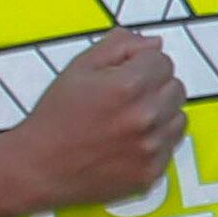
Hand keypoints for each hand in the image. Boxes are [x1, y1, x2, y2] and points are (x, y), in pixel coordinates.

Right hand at [4, 29, 188, 213]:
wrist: (39, 166)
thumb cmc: (56, 118)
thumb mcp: (80, 67)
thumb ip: (120, 45)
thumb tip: (153, 43)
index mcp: (129, 85)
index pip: (163, 59)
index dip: (141, 63)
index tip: (124, 73)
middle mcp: (145, 117)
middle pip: (176, 86)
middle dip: (154, 86)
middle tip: (125, 97)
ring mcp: (150, 147)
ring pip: (178, 116)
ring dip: (160, 114)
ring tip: (127, 119)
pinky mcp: (151, 172)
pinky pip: (170, 146)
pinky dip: (155, 141)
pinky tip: (128, 141)